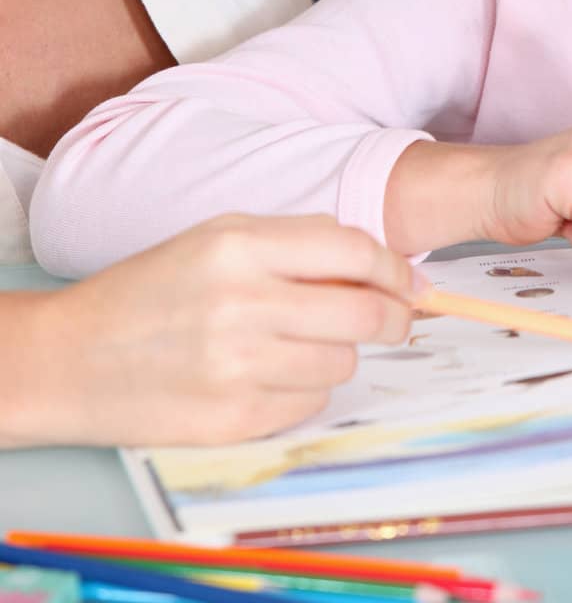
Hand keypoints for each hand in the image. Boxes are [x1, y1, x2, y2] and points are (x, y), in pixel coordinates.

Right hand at [13, 215, 416, 447]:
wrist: (72, 358)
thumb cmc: (153, 289)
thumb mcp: (218, 238)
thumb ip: (295, 242)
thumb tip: (377, 262)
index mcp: (239, 246)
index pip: (352, 250)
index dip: (395, 268)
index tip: (412, 282)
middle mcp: (242, 304)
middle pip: (363, 312)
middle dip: (394, 317)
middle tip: (398, 319)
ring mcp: (238, 367)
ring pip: (342, 362)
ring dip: (339, 353)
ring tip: (302, 343)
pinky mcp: (234, 420)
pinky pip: (310, 404)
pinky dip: (305, 389)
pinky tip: (269, 374)